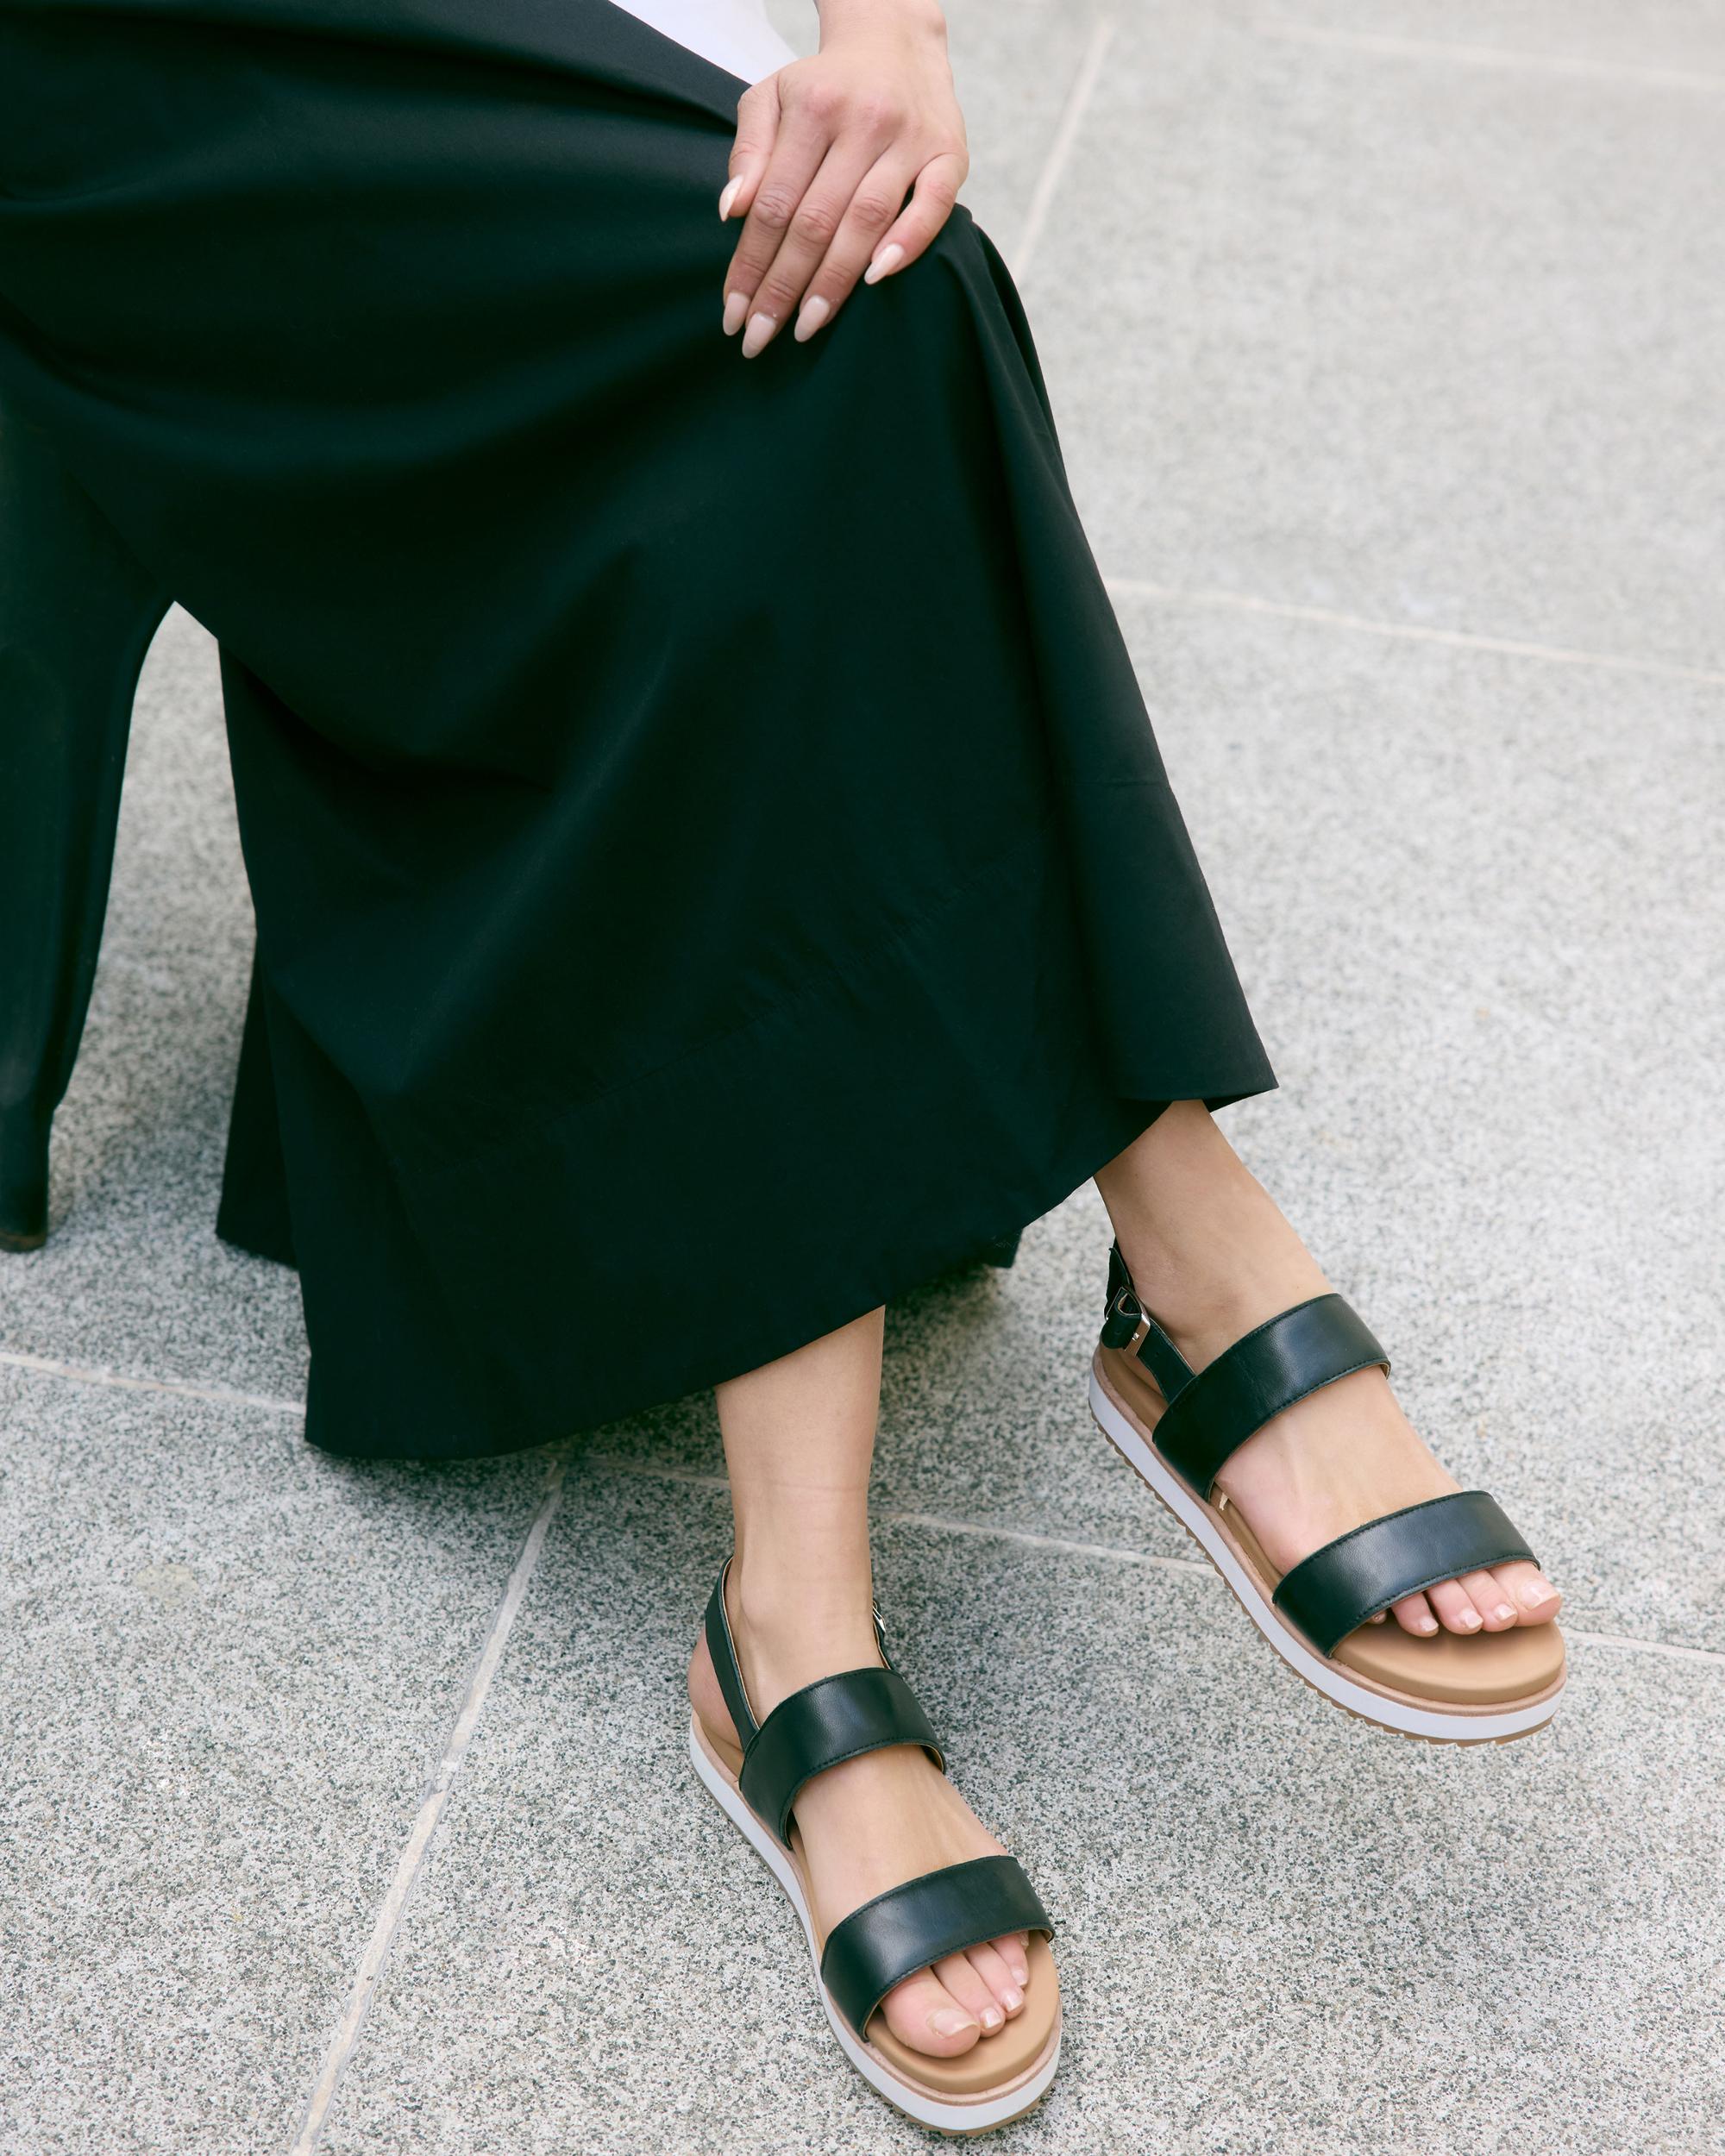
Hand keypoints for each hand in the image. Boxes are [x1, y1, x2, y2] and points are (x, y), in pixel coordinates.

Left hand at [717, 0, 968, 356]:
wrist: (896, 41)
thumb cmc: (825, 85)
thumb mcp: (772, 96)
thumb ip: (749, 149)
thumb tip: (733, 209)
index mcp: (813, 108)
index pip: (774, 203)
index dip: (751, 262)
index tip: (733, 313)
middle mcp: (862, 122)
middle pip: (815, 220)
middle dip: (783, 287)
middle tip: (759, 339)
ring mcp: (909, 139)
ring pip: (865, 221)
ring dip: (834, 282)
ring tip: (807, 327)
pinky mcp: (950, 154)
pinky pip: (931, 206)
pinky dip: (907, 243)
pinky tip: (877, 280)